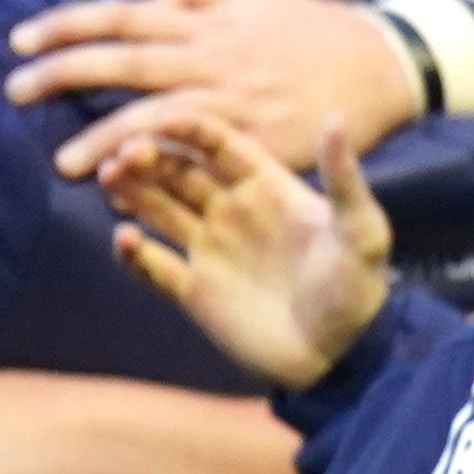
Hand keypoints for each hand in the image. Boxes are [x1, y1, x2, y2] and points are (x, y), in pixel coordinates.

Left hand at [13, 0, 420, 174]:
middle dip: (62, 75)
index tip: (20, 39)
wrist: (386, 66)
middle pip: (121, 62)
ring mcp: (235, 102)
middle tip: (14, 90)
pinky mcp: (261, 142)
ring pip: (153, 118)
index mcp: (207, 21)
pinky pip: (199, 157)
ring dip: (104, 141)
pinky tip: (131, 185)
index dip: (66, 25)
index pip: (119, 16)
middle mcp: (213, 58)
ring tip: (63, 162)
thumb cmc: (318, 30)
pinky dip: (163, 168)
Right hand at [99, 107, 394, 389]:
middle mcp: (232, 211)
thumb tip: (335, 118)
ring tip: (111, 179)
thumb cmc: (358, 288)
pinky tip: (127, 239)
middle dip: (149, 157)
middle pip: (178, 171)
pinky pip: (152, 265)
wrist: (343, 355)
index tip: (162, 121)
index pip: (219, 145)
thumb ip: (344, 177)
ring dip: (131, 192)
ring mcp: (209, 249)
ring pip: (156, 208)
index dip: (190, 129)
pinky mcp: (193, 290)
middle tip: (126, 154)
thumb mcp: (361, 230)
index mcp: (267, 187)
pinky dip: (133, 252)